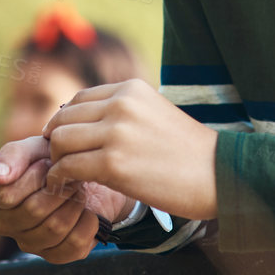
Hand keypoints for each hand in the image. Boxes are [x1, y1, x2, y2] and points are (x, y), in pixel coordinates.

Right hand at [0, 137, 131, 263]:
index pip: (7, 196)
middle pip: (33, 211)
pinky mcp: (54, 256)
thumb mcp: (34, 147)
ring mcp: (29, 243)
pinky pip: (74, 244)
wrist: (85, 175)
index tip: (48, 163)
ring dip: (74, 203)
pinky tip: (86, 210)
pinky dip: (87, 223)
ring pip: (55, 228)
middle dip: (59, 188)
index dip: (35, 177)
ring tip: (77, 191)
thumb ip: (12, 156)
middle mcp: (5, 223)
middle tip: (70, 176)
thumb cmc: (53, 158)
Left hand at [43, 80, 218, 220]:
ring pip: (61, 141)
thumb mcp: (155, 114)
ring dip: (56, 160)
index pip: (79, 99)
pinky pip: (68, 167)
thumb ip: (123, 113)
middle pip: (64, 118)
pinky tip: (66, 185)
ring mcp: (116, 133)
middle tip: (59, 160)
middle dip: (56, 140)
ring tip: (63, 174)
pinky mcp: (113, 164)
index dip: (65, 121)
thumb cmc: (189, 152)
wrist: (219, 176)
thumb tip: (85, 125)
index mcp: (131, 89)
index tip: (63, 140)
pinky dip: (60, 177)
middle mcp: (121, 104)